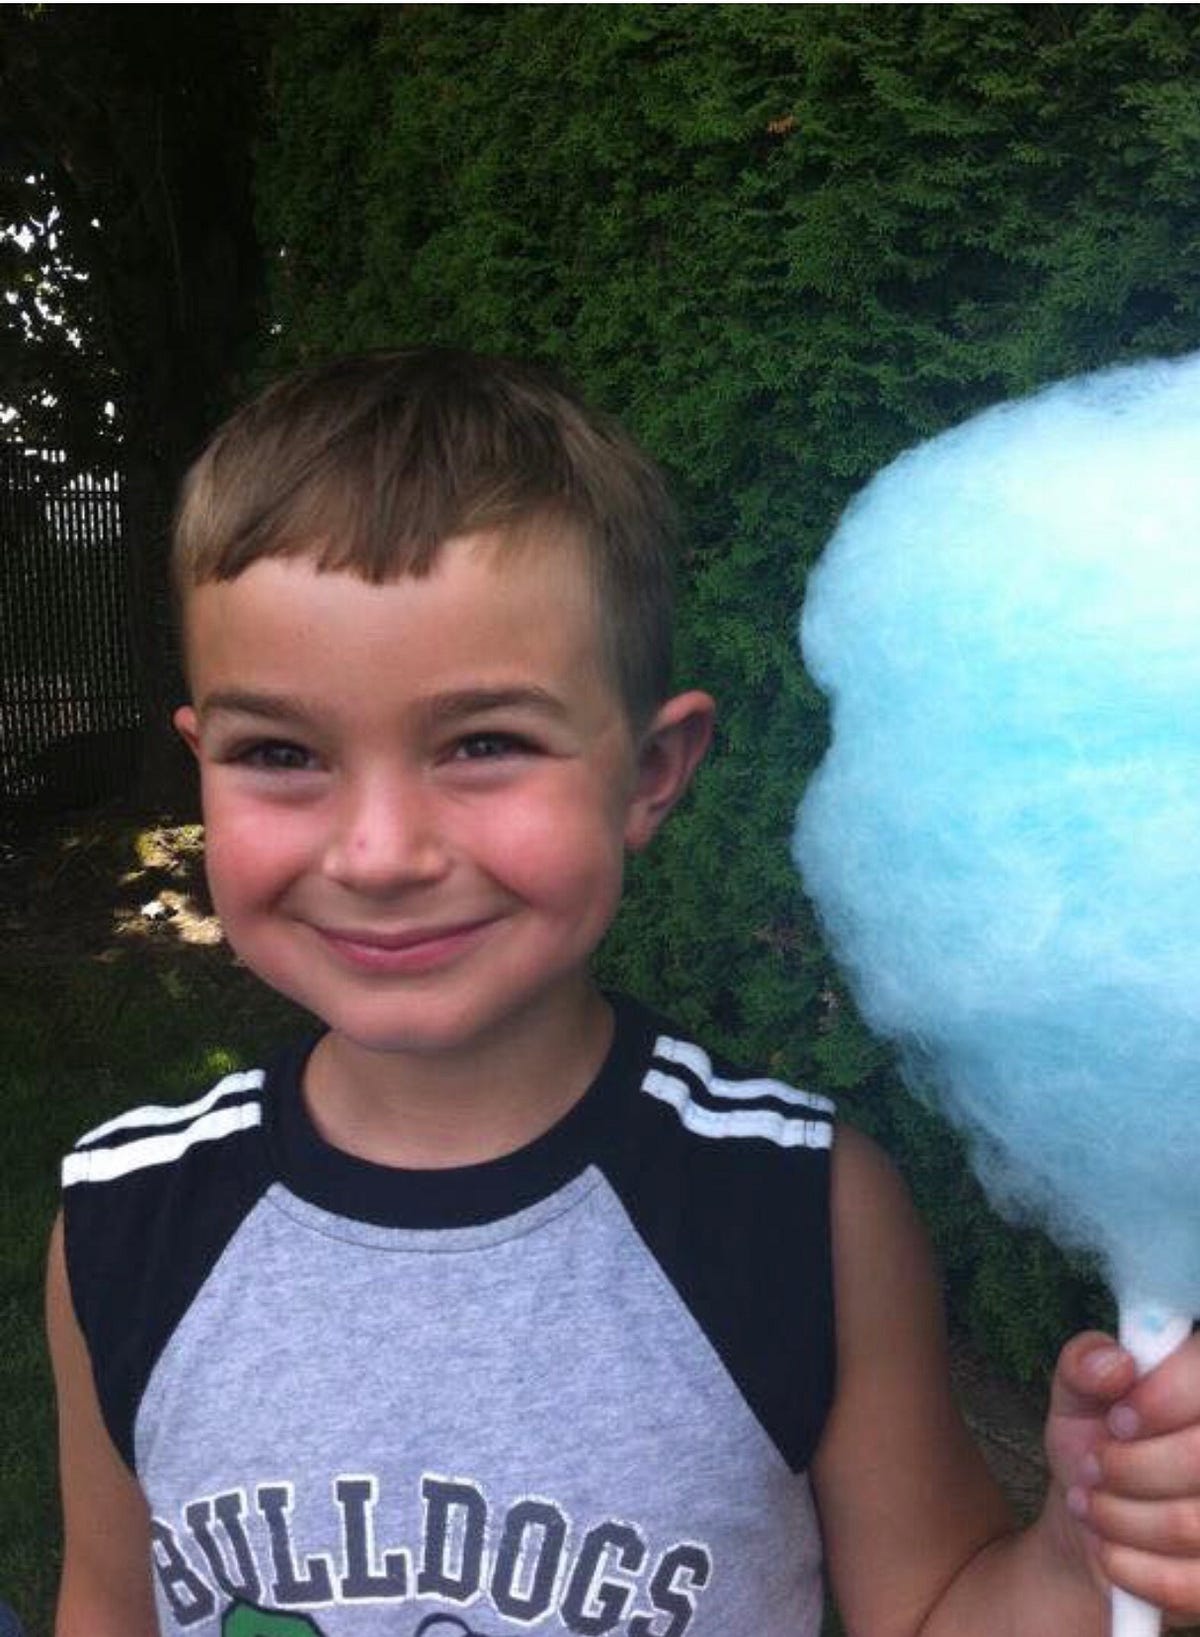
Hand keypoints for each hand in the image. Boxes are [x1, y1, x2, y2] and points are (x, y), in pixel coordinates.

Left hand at [1045, 1328, 1199, 1626]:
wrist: (1094, 1525)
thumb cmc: (1096, 1444)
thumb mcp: (1076, 1396)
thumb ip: (1085, 1364)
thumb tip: (1116, 1363)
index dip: (1160, 1401)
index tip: (1117, 1420)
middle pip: (1199, 1459)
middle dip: (1127, 1467)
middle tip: (1092, 1467)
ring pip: (1188, 1526)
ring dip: (1118, 1517)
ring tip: (1090, 1503)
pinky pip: (1187, 1586)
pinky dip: (1130, 1568)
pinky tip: (1109, 1550)